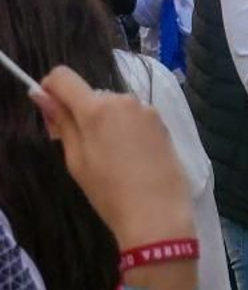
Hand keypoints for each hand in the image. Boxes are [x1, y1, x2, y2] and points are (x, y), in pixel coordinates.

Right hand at [36, 68, 192, 250]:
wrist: (158, 213)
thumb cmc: (109, 191)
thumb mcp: (76, 160)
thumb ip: (62, 123)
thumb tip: (42, 95)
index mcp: (97, 107)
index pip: (63, 77)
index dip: (51, 89)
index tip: (51, 112)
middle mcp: (123, 99)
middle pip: (91, 95)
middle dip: (80, 114)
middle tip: (80, 149)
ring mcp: (146, 110)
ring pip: (113, 107)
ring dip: (105, 123)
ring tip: (110, 159)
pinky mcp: (162, 122)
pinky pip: (134, 118)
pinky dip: (125, 130)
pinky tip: (131, 158)